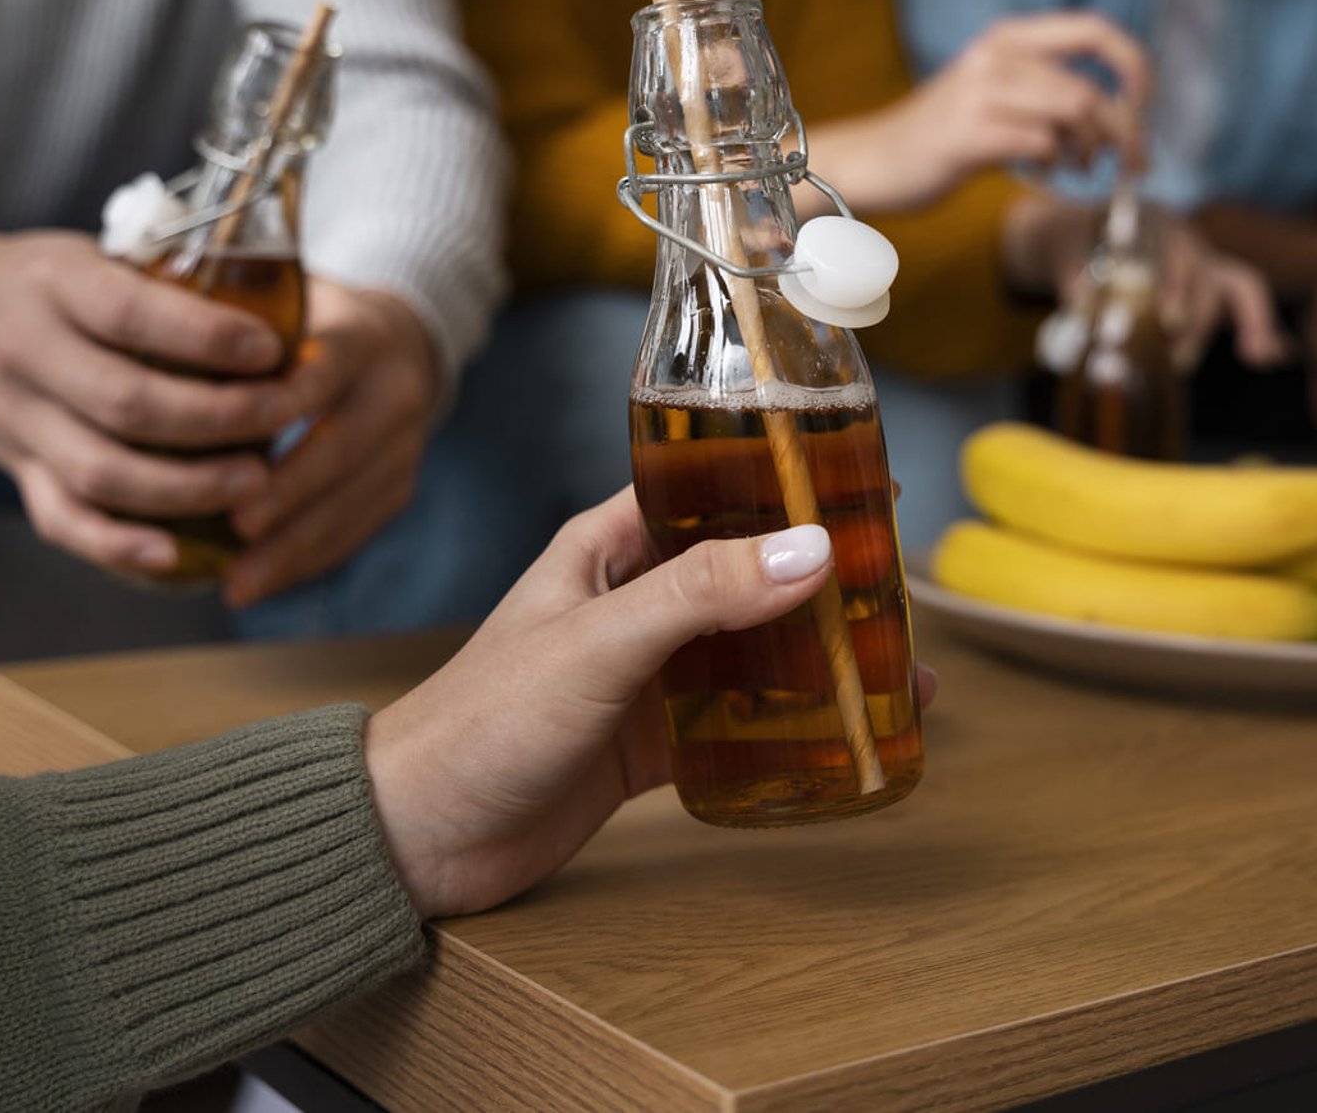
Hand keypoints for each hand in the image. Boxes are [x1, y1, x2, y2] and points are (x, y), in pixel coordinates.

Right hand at [0, 225, 309, 573]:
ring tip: (256, 480)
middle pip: (126, 402)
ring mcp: (17, 420)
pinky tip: (174, 553)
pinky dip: (116, 544)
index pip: (130, 313)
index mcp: (55, 286)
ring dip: (187, 486)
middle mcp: (27, 354)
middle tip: (283, 413)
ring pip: (101, 471)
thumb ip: (162, 277)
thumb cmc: (44, 280)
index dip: (206, 337)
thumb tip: (275, 300)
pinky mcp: (15, 468)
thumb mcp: (91, 252)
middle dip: (218, 416)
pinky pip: (61, 519)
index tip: (271, 349)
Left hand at [226, 279, 437, 606]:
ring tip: (239, 581)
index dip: (280, 408)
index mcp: (362, 334)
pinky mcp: (401, 483)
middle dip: (289, 494)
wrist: (393, 343)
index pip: (324, 372)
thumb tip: (140, 361)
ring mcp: (406, 443)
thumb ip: (229, 324)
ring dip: (295, 546)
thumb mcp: (280, 301)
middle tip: (235, 527)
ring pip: (353, 503)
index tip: (230, 444)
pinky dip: (307, 560)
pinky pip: (357, 530)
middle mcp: (396, 389)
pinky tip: (261, 582)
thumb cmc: (306, 322)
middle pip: (344, 449)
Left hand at [363, 488, 937, 916]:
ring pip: (753, 651)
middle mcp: (633, 602)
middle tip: (899, 584)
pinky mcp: (650, 744)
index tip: (861, 477)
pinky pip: (738, 725)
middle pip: (747, 572)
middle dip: (820, 577)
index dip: (782, 479)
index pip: (708, 488)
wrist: (417, 838)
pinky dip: (791, 728)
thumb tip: (811, 550)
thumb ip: (701, 595)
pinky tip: (844, 734)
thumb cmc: (481, 722)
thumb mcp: (598, 644)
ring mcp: (645, 675)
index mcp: (608, 549)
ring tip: (900, 667)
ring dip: (818, 657)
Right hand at [805, 12, 1149, 217]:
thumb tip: (1115, 115)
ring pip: (1072, 115)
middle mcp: (997, 56)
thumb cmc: (941, 135)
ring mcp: (980, 94)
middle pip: (1090, 89)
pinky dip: (1054, 164)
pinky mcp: (968, 134)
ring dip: (1089, 151)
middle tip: (1136, 163)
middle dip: (1126, 131)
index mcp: (1007, 37)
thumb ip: (1045, 89)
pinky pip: (1040, 145)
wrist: (872, 160)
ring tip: (1077, 166)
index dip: (1133, 61)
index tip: (1145, 100)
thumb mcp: (995, 92)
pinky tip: (1041, 171)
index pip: (1093, 29)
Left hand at [1011, 197, 1285, 370]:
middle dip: (1194, 318)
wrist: (1074, 238)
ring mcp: (1203, 260)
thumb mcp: (1061, 250)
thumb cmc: (1070, 242)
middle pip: (1206, 274)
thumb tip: (1078, 303)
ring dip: (1221, 328)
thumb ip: (1070, 274)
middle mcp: (1186, 237)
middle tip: (1172, 356)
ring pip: (1235, 286)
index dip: (1176, 284)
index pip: (1177, 248)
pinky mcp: (1211, 284)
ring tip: (1185, 364)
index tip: (1167, 320)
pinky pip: (1245, 300)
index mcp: (1153, 220)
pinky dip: (1258, 326)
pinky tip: (1265, 357)